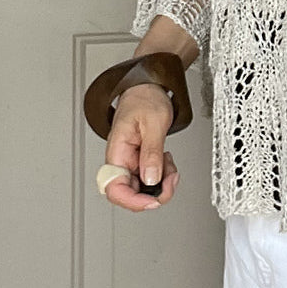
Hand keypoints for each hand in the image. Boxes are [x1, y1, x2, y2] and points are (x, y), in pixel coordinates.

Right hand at [102, 83, 179, 211]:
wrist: (148, 86)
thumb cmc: (145, 99)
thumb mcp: (154, 123)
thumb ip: (151, 153)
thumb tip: (151, 180)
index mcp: (116, 152)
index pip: (115, 188)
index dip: (133, 201)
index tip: (152, 201)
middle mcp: (121, 160)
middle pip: (130, 193)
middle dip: (154, 193)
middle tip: (171, 181)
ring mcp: (130, 161)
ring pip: (143, 187)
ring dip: (161, 183)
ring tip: (171, 166)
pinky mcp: (139, 160)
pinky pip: (149, 176)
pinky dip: (162, 174)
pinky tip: (167, 162)